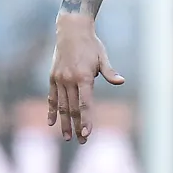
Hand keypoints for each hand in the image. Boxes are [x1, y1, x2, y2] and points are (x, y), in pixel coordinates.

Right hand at [48, 13, 125, 142]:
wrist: (71, 30)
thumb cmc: (91, 45)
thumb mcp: (102, 57)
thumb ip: (110, 72)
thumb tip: (121, 81)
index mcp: (84, 77)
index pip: (85, 104)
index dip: (86, 120)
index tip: (86, 134)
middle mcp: (69, 80)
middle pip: (73, 109)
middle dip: (77, 127)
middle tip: (81, 141)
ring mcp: (59, 80)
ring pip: (61, 106)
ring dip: (64, 123)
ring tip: (67, 137)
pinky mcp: (52, 78)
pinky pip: (51, 98)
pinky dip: (51, 111)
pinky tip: (51, 123)